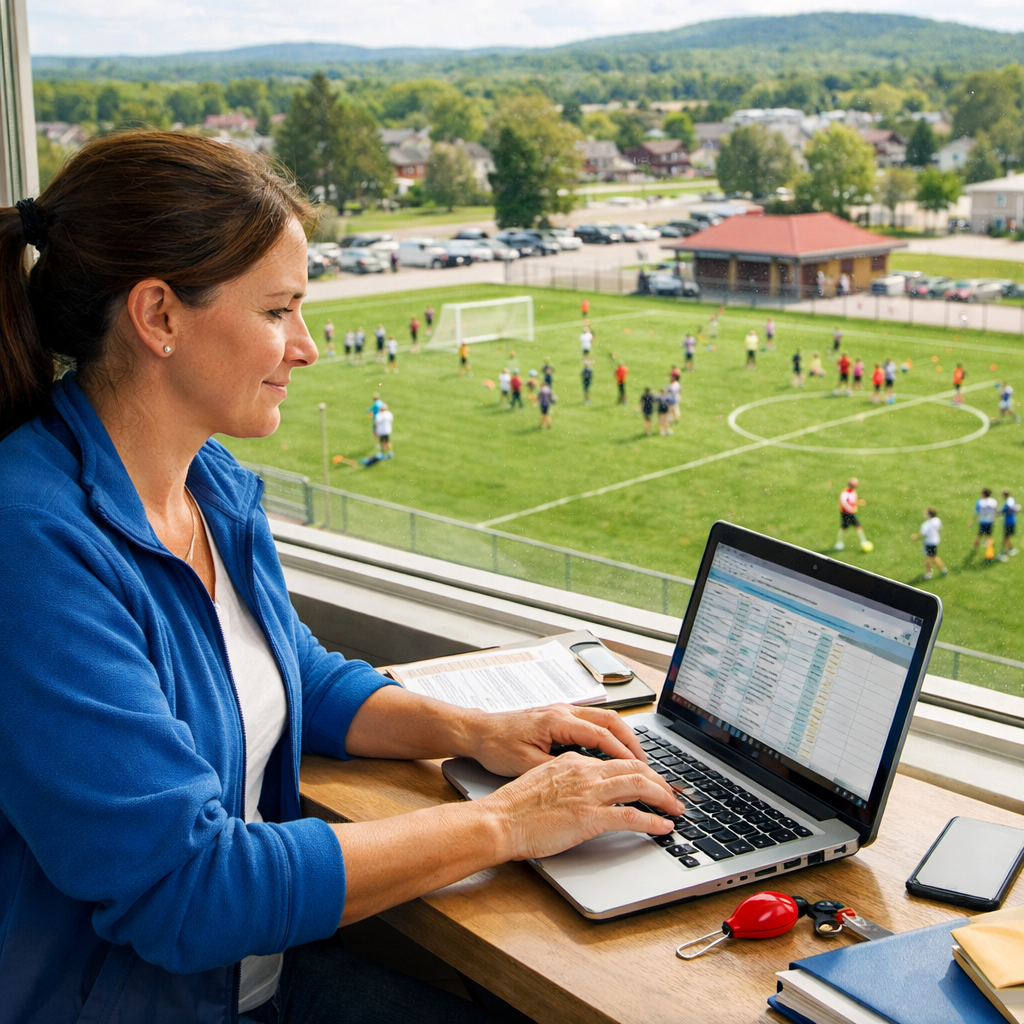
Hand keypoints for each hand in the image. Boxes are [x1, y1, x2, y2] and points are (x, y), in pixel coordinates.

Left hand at [466, 703, 646, 777]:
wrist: (476, 732)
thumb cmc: (497, 747)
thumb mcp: (528, 765)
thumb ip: (560, 772)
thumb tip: (588, 783)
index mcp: (559, 721)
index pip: (604, 736)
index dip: (627, 755)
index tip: (643, 772)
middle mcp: (565, 711)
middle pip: (612, 722)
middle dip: (635, 744)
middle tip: (650, 767)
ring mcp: (563, 712)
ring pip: (604, 720)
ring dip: (624, 738)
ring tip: (639, 762)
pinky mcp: (558, 718)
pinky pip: (593, 724)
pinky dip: (609, 737)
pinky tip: (613, 754)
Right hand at [482, 753, 677, 861]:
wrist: (499, 820)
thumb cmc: (515, 806)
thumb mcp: (544, 779)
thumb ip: (568, 779)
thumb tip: (586, 789)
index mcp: (574, 761)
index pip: (617, 760)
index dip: (640, 771)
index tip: (651, 781)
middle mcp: (585, 771)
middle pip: (635, 767)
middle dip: (660, 780)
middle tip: (673, 794)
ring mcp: (588, 793)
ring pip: (639, 785)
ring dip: (663, 797)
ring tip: (675, 809)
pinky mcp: (588, 816)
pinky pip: (631, 816)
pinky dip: (652, 821)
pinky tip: (663, 828)